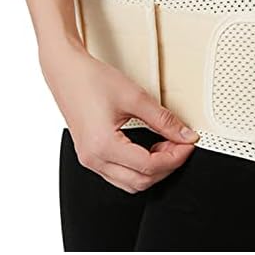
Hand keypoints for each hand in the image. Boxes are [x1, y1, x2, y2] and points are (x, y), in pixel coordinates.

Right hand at [40, 41, 198, 193]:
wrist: (66, 72)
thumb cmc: (91, 80)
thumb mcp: (135, 97)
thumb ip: (164, 120)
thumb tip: (185, 135)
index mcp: (103, 146)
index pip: (150, 166)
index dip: (175, 157)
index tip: (187, 144)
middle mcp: (94, 159)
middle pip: (141, 181)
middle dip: (167, 165)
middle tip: (179, 143)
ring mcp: (90, 160)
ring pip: (130, 183)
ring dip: (153, 169)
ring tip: (164, 145)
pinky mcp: (90, 156)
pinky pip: (119, 175)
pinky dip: (138, 168)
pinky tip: (148, 149)